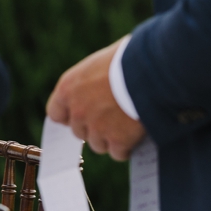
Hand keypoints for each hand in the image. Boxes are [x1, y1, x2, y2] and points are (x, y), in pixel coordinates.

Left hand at [46, 39, 146, 159]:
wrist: (154, 70)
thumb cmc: (130, 58)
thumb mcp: (101, 62)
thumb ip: (92, 80)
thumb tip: (100, 83)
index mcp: (69, 88)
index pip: (56, 113)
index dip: (69, 116)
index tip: (82, 116)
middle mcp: (78, 111)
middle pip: (80, 132)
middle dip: (94, 128)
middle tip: (113, 119)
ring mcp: (97, 128)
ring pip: (99, 145)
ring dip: (110, 139)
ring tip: (127, 126)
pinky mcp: (118, 140)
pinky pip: (119, 153)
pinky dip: (127, 148)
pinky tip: (137, 136)